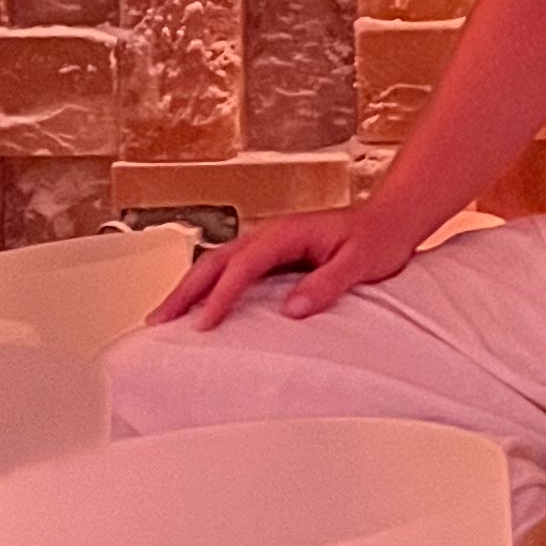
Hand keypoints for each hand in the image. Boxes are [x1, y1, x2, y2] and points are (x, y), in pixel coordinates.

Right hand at [145, 201, 417, 332]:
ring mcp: (267, 245)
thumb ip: (327, 283)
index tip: (205, 324)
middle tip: (156, 321)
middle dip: (183, 291)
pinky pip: (229, 271)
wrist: (389, 221)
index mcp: (287, 233)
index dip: (221, 296)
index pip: (243, 266)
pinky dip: (206, 288)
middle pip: (215, 261)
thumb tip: (293, 309)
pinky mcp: (270, 257)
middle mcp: (270, 235)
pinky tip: (195, 309)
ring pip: (216, 264)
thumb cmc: (377, 238)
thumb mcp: (360, 262)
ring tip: (162, 318)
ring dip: (187, 289)